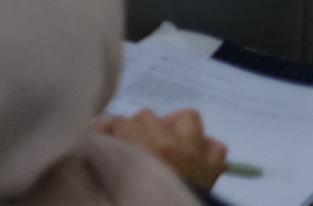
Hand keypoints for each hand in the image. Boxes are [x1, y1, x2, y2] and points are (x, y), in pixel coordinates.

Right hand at [96, 108, 227, 191]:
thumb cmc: (143, 198)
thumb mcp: (119, 174)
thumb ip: (109, 149)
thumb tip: (96, 133)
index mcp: (146, 144)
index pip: (120, 122)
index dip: (106, 128)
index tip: (100, 137)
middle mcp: (173, 143)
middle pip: (148, 116)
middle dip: (136, 126)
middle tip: (130, 142)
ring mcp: (196, 153)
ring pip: (187, 117)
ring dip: (174, 125)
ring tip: (165, 139)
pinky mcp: (214, 169)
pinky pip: (215, 147)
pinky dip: (204, 148)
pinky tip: (193, 157)